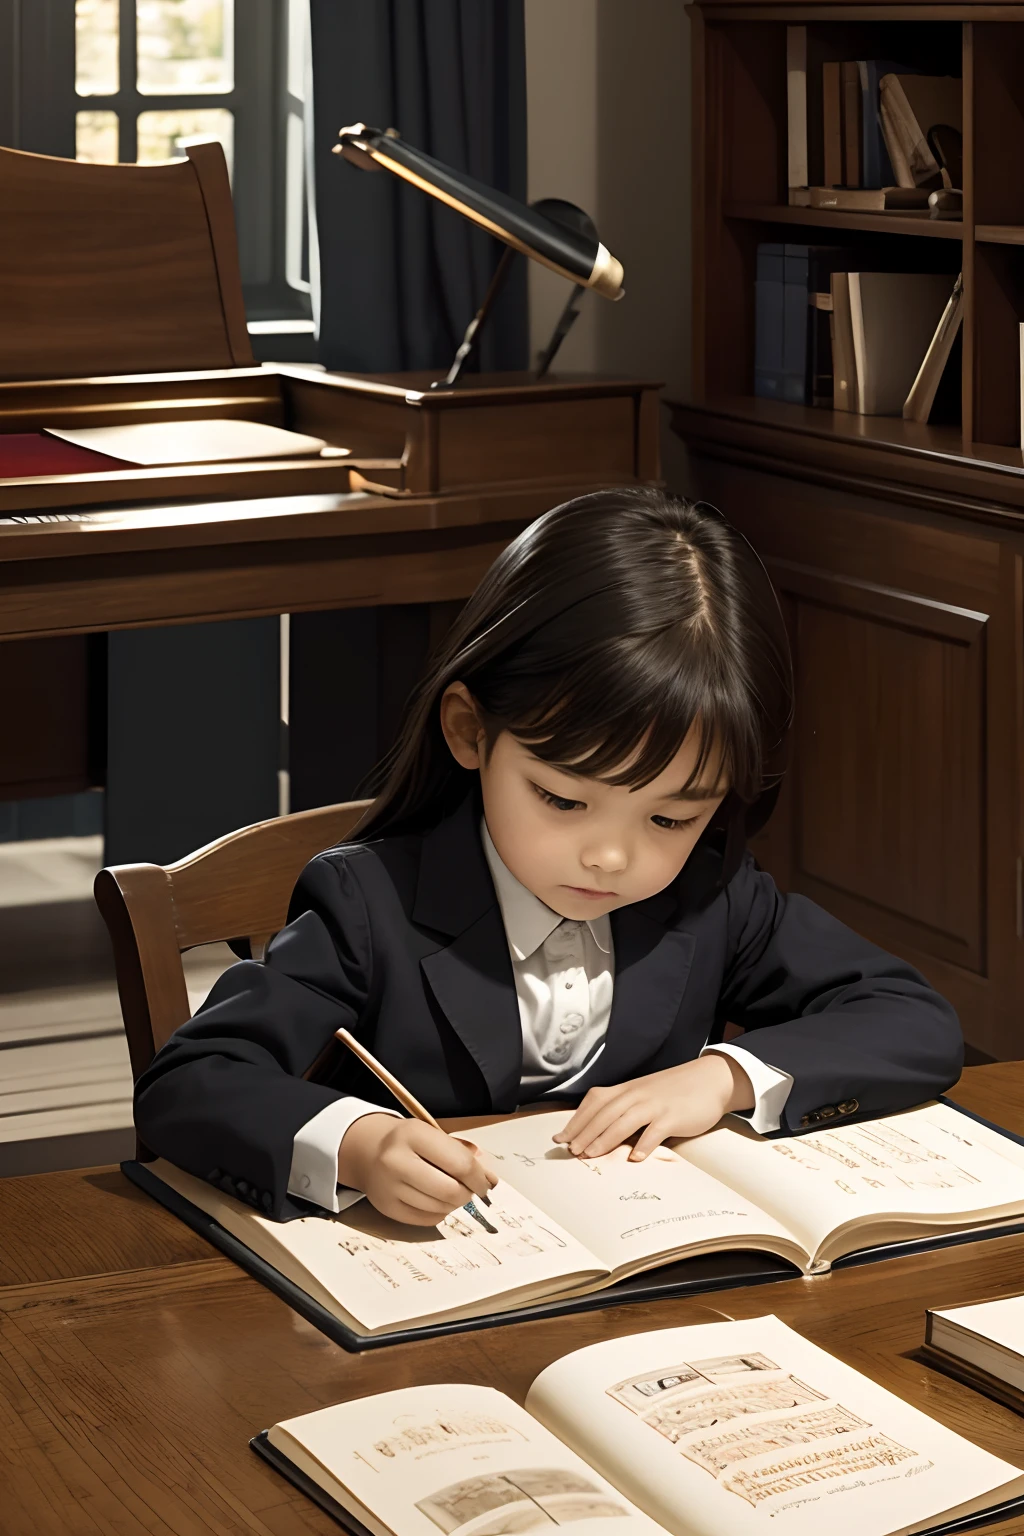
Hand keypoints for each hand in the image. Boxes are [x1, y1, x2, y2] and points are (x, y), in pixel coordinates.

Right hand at [338, 1115, 496, 1225]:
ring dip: (454, 1204)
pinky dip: (440, 1212)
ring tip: (452, 1192)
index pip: (459, 1163)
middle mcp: (397, 1160)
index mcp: (413, 1134)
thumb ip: (461, 1153)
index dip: (479, 1177)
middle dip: (468, 1194)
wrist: (369, 1151)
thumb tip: (489, 1179)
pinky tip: (437, 1200)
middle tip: (472, 1190)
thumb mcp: (433, 1134)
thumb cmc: (409, 1142)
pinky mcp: (387, 1207)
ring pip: (440, 1208)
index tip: (487, 1183)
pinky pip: (426, 1219)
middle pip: (450, 1190)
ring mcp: (389, 1186)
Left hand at [551, 1055, 754, 1161]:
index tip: (560, 1137)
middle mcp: (637, 1095)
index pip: (594, 1103)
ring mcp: (655, 1105)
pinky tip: (635, 1158)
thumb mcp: (644, 1093)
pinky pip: (655, 1131)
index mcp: (627, 1090)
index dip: (576, 1121)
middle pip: (604, 1114)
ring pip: (624, 1121)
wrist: (709, 1079)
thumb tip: (599, 1129)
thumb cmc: (673, 1090)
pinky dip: (644, 1144)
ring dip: (605, 1139)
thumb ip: (624, 1107)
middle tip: (570, 1150)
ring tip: (590, 1155)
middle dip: (584, 1133)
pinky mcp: (673, 1116)